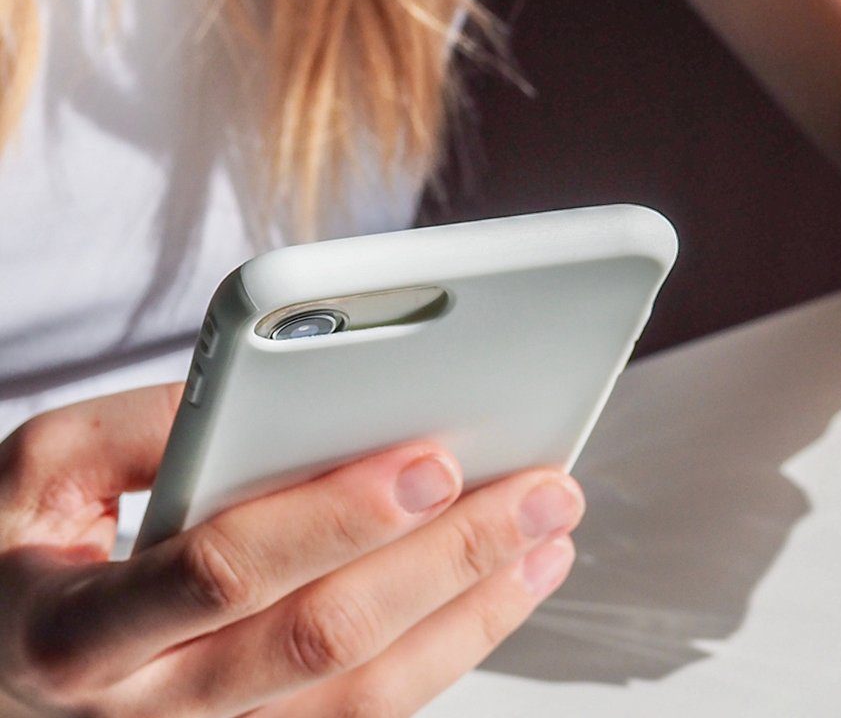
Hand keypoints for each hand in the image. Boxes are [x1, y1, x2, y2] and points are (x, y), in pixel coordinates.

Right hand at [0, 384, 582, 716]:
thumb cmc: (18, 559)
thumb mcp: (37, 474)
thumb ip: (143, 427)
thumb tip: (279, 390)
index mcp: (80, 631)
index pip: (226, 573)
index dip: (336, 518)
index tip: (432, 459)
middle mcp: (150, 709)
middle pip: (326, 638)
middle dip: (448, 560)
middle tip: (541, 491)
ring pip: (367, 694)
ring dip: (476, 610)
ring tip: (551, 535)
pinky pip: (369, 713)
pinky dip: (453, 648)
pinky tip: (506, 587)